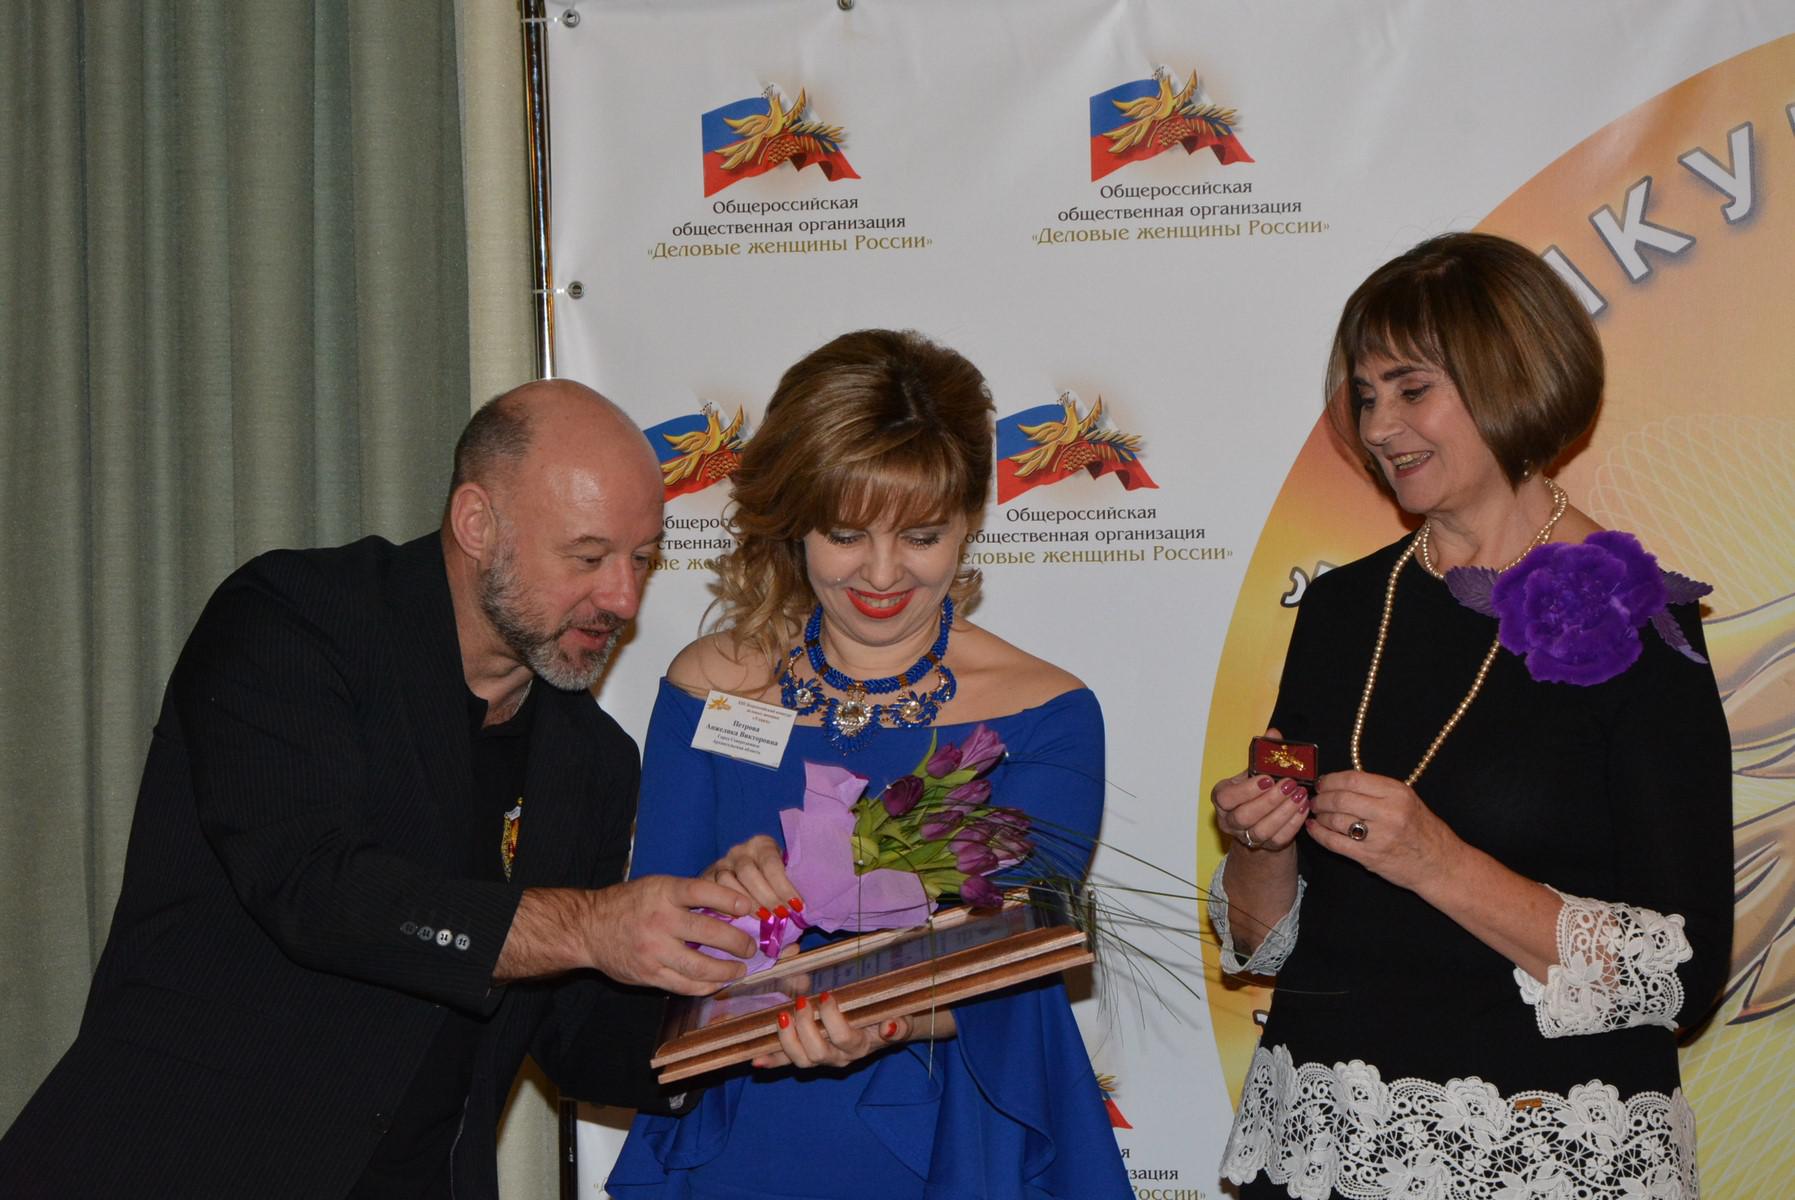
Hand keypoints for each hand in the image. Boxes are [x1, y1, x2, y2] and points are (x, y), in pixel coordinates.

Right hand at [581, 875, 757, 994]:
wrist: (588, 928)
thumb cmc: (630, 904)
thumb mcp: (656, 887)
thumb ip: (688, 896)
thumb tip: (730, 907)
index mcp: (663, 892)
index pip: (702, 892)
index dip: (729, 899)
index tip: (748, 907)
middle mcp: (659, 920)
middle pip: (708, 932)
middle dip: (736, 942)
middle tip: (750, 947)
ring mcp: (654, 950)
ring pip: (699, 966)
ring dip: (726, 971)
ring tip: (740, 969)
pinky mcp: (649, 974)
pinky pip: (684, 985)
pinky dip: (705, 986)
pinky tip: (717, 983)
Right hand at [704, 834, 803, 919]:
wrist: (743, 876)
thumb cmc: (771, 879)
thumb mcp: (783, 876)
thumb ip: (789, 889)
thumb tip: (797, 916)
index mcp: (762, 845)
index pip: (772, 863)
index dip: (784, 886)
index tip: (796, 906)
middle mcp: (739, 851)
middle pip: (748, 872)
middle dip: (766, 896)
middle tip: (779, 915)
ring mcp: (721, 864)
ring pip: (727, 881)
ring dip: (746, 902)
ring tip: (762, 918)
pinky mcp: (706, 878)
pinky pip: (712, 891)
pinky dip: (725, 906)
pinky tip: (739, 918)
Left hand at [750, 991, 911, 1070]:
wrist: (886, 1029)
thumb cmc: (889, 1016)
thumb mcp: (900, 1017)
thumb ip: (898, 1025)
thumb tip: (888, 1027)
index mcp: (860, 1045)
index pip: (844, 1037)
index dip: (832, 1018)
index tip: (825, 994)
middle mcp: (839, 1057)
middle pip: (817, 1052)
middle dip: (805, 1027)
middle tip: (801, 1002)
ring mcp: (822, 1059)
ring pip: (800, 1061)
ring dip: (786, 1040)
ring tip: (781, 1017)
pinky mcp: (807, 1056)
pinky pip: (787, 1062)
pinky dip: (772, 1061)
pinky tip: (756, 1060)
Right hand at [1211, 727, 1309, 852]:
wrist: (1262, 818)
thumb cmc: (1256, 790)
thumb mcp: (1255, 770)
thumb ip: (1263, 753)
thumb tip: (1273, 734)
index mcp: (1222, 798)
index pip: (1226, 797)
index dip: (1246, 790)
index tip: (1268, 778)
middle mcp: (1229, 820)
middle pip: (1244, 816)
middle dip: (1269, 800)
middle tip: (1289, 785)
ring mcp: (1246, 837)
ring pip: (1262, 831)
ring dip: (1283, 812)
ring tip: (1299, 795)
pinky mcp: (1265, 847)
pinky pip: (1278, 840)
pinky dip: (1292, 824)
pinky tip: (1302, 808)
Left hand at [1307, 769, 1460, 891]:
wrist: (1439, 864)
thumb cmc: (1422, 830)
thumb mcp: (1407, 800)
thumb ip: (1378, 790)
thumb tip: (1341, 782)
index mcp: (1397, 793)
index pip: (1353, 779)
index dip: (1331, 780)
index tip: (1322, 783)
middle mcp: (1389, 812)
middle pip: (1340, 799)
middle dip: (1321, 798)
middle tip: (1315, 800)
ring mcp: (1379, 836)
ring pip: (1335, 820)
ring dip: (1319, 816)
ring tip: (1317, 814)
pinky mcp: (1369, 857)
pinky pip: (1335, 843)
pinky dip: (1319, 834)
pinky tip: (1313, 829)